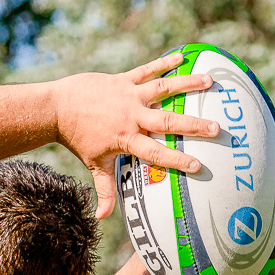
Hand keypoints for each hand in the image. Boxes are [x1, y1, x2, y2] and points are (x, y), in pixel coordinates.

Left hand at [53, 52, 221, 218]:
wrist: (56, 108)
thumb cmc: (77, 138)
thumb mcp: (93, 164)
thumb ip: (104, 190)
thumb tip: (102, 218)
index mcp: (126, 139)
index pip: (155, 153)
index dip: (176, 160)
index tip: (198, 166)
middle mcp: (130, 117)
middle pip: (166, 121)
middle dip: (192, 125)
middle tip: (217, 128)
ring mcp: (128, 96)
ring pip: (162, 89)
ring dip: (186, 84)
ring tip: (210, 81)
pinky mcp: (122, 80)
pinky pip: (147, 70)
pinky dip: (164, 63)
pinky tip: (182, 56)